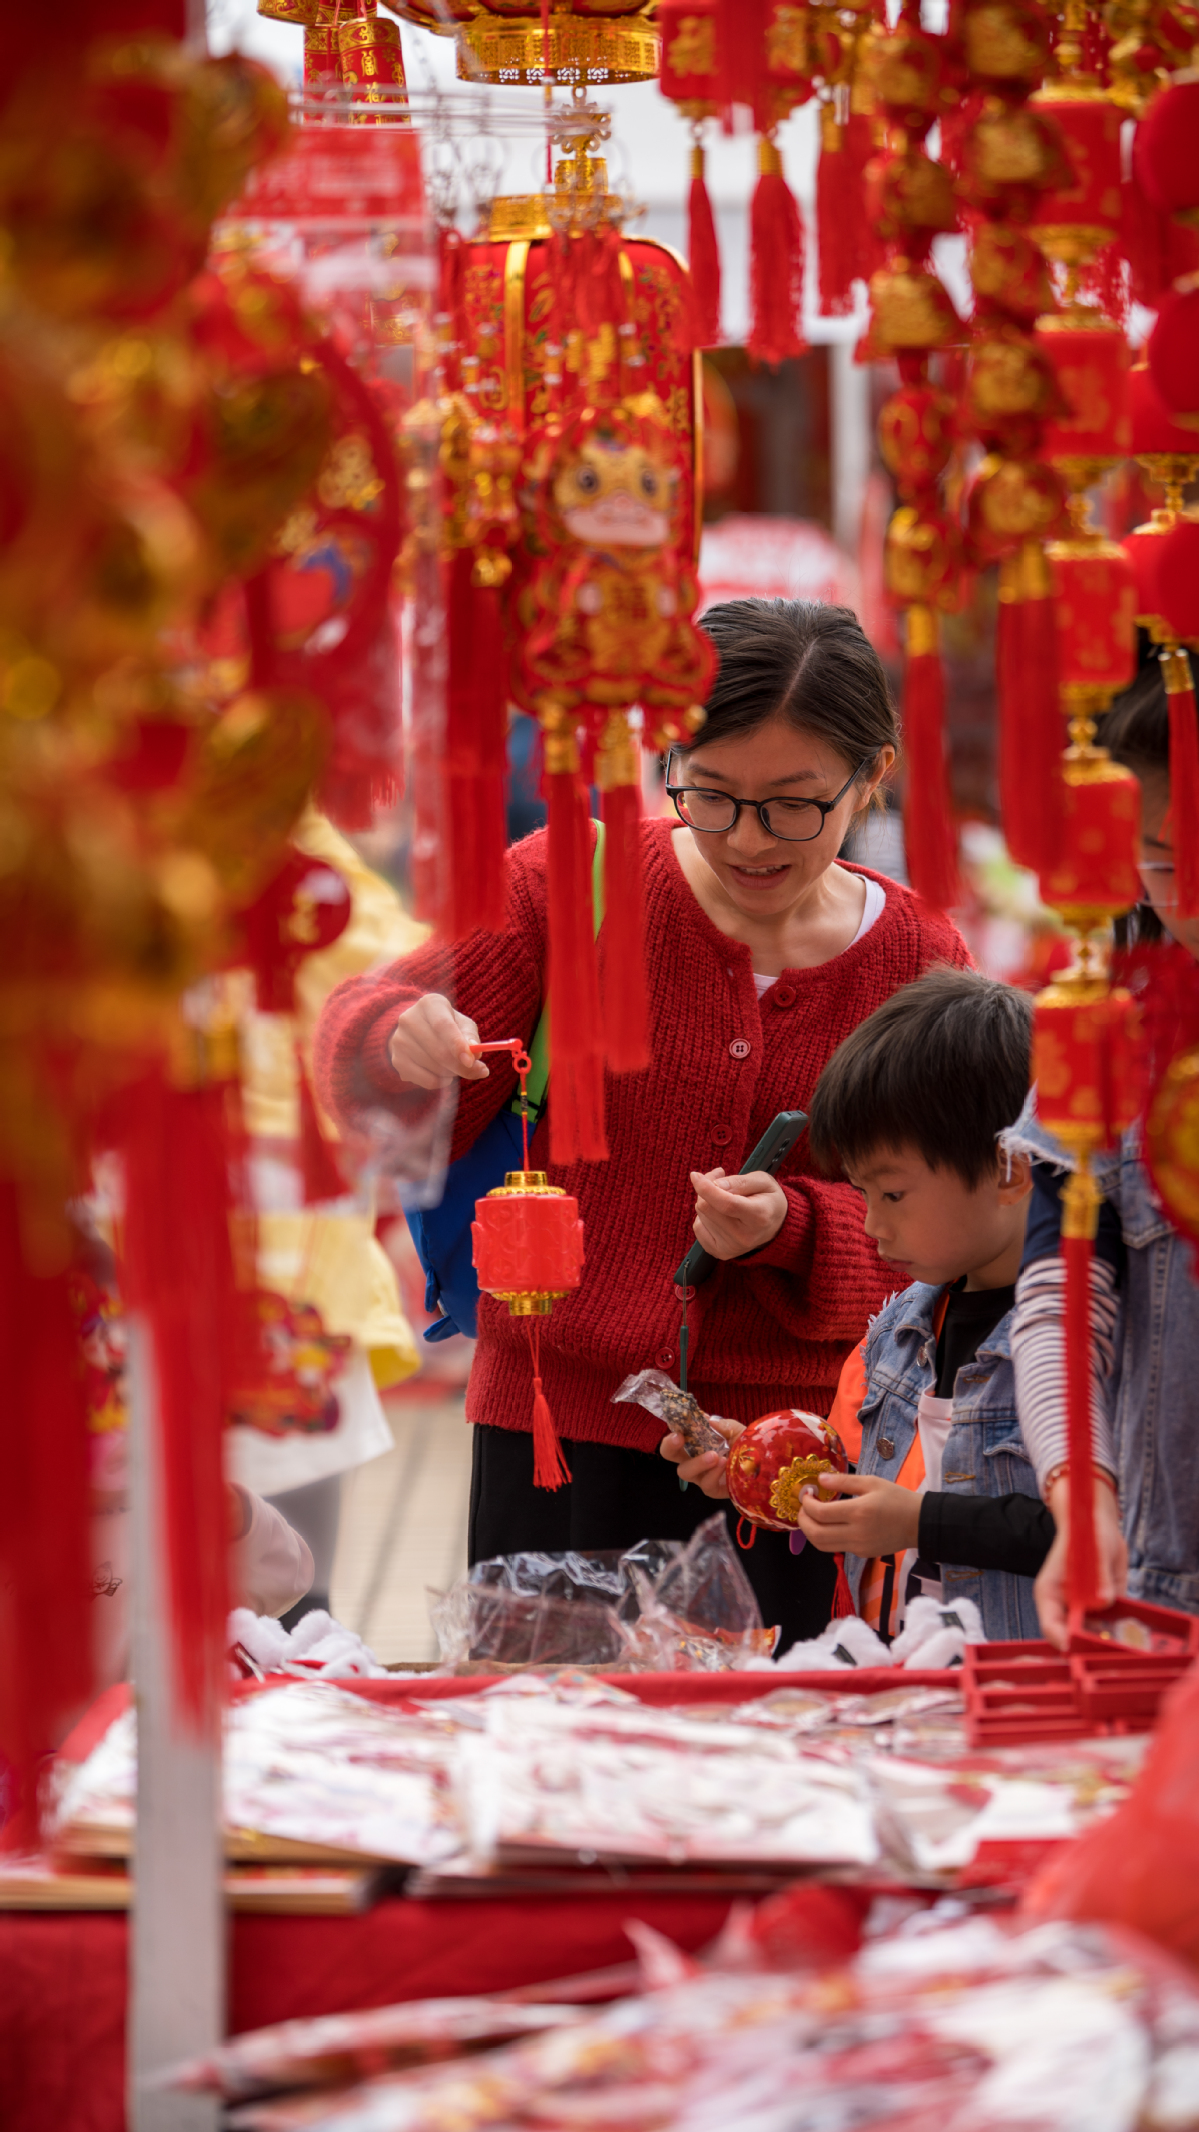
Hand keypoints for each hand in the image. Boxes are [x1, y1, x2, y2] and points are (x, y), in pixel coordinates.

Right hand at [388, 994, 490, 1089]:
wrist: (417, 1030)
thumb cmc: (447, 1026)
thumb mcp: (462, 1024)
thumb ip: (471, 1037)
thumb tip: (476, 1053)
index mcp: (429, 1004)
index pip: (442, 1026)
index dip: (457, 1044)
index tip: (471, 1061)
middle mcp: (409, 1019)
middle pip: (438, 1050)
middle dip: (460, 1066)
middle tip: (478, 1071)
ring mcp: (399, 1040)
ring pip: (433, 1067)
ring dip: (451, 1073)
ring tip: (454, 1066)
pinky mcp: (396, 1059)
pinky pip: (424, 1080)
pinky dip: (439, 1082)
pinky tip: (441, 1074)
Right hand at [658, 1414, 741, 1497]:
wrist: (761, 1464)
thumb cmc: (743, 1445)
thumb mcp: (735, 1430)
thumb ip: (721, 1425)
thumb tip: (705, 1418)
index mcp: (695, 1442)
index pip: (675, 1436)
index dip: (671, 1432)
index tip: (678, 1430)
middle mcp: (693, 1459)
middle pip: (670, 1455)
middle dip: (670, 1446)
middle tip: (679, 1438)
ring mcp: (701, 1476)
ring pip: (685, 1472)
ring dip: (697, 1462)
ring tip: (714, 1456)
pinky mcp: (713, 1490)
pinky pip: (706, 1484)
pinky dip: (713, 1473)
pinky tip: (724, 1464)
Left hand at [690, 1168, 787, 1260]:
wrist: (777, 1227)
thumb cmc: (768, 1199)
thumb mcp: (762, 1181)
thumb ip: (739, 1181)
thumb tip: (715, 1184)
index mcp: (759, 1216)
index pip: (727, 1204)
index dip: (707, 1188)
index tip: (695, 1175)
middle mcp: (745, 1236)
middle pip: (708, 1208)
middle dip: (707, 1189)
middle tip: (719, 1180)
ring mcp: (732, 1247)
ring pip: (701, 1215)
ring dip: (707, 1201)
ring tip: (725, 1198)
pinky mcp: (721, 1253)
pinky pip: (698, 1228)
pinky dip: (705, 1216)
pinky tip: (720, 1214)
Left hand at [795, 1471, 920, 1556]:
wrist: (919, 1523)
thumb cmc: (897, 1498)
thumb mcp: (871, 1482)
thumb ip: (843, 1482)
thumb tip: (820, 1480)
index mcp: (858, 1513)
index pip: (820, 1513)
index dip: (806, 1503)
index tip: (807, 1492)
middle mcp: (855, 1534)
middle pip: (815, 1534)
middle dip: (803, 1520)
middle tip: (804, 1506)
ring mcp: (858, 1547)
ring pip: (822, 1545)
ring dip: (811, 1531)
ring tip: (813, 1515)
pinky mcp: (861, 1554)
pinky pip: (836, 1547)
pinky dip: (826, 1536)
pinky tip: (830, 1523)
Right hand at [1036, 1474, 1127, 1650]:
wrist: (1099, 1526)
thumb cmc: (1086, 1534)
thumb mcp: (1095, 1551)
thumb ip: (1099, 1577)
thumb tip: (1105, 1601)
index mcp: (1050, 1594)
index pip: (1051, 1626)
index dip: (1064, 1641)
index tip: (1081, 1648)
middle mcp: (1065, 1606)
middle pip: (1072, 1638)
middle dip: (1090, 1646)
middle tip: (1109, 1647)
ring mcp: (1084, 1610)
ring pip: (1093, 1636)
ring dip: (1109, 1640)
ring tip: (1125, 1640)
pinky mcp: (1103, 1609)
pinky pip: (1111, 1625)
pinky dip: (1121, 1630)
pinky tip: (1133, 1629)